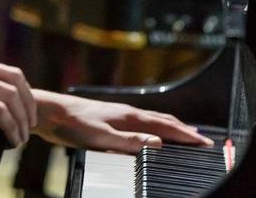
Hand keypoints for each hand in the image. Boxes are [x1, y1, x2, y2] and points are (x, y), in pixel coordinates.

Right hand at [0, 53, 36, 146]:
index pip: (5, 71)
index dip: (21, 90)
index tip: (24, 109)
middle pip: (14, 80)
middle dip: (28, 103)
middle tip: (30, 124)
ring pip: (10, 96)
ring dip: (21, 118)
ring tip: (22, 138)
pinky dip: (10, 125)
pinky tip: (12, 138)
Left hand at [31, 89, 213, 153]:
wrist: (53, 112)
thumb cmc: (73, 123)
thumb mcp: (102, 137)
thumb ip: (129, 141)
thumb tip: (157, 143)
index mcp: (130, 117)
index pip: (166, 126)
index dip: (186, 136)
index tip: (203, 142)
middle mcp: (128, 113)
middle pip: (164, 121)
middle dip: (184, 131)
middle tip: (202, 140)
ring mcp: (120, 114)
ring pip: (153, 120)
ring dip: (171, 127)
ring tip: (183, 133)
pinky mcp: (112, 118)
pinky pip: (142, 122)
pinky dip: (155, 127)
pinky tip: (150, 132)